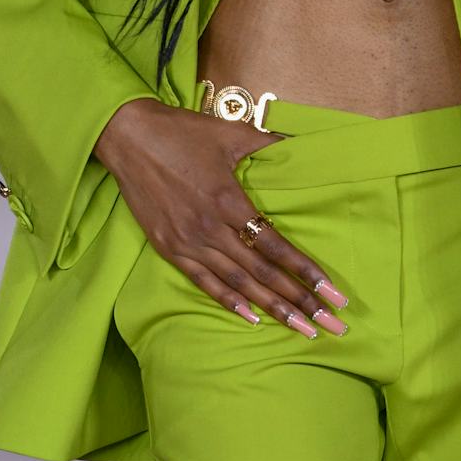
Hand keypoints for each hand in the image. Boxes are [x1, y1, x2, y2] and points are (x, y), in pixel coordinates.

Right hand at [93, 98, 348, 336]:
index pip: (275, 245)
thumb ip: (269, 143)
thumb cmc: (182, 132)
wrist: (128, 138)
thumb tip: (302, 143)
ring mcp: (188, 242)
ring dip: (272, 308)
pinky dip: (228, 301)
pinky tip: (251, 317)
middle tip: (330, 324)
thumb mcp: (231, 133)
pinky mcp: (168, 249)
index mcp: (229, 201)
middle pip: (262, 273)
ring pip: (237, 284)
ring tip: (301, 328)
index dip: (306, 271)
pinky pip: (203, 282)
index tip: (332, 292)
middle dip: (299, 301)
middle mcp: (210, 229)